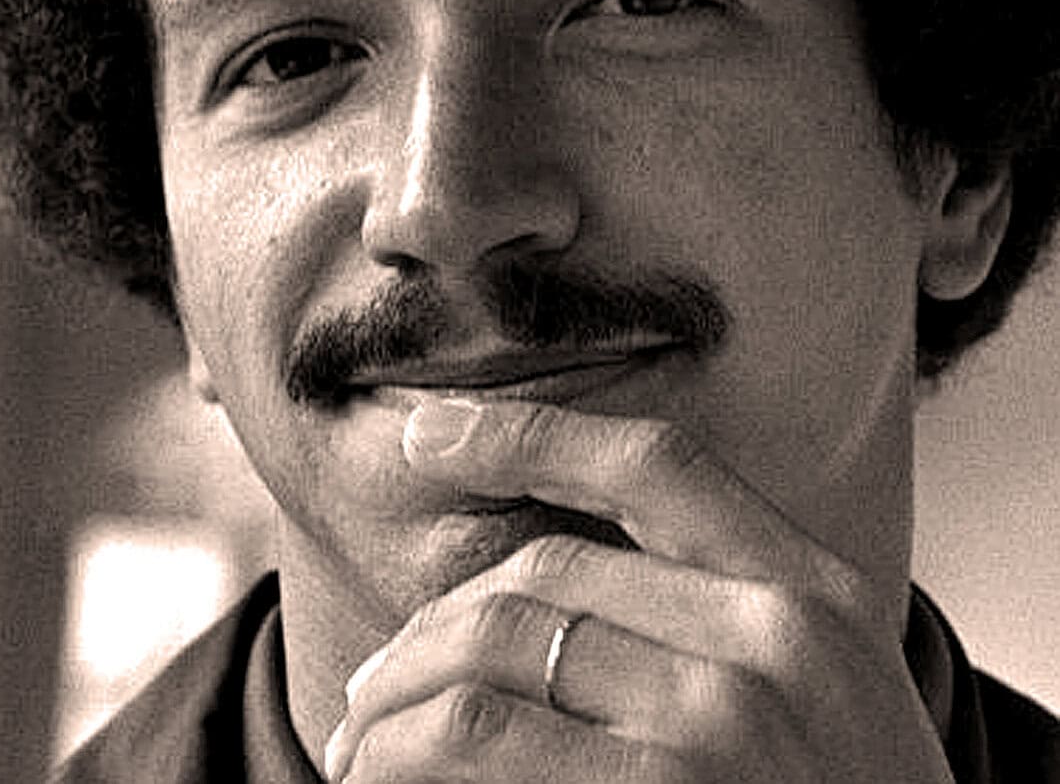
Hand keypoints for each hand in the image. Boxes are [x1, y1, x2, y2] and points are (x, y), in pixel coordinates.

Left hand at [323, 400, 952, 782]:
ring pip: (491, 653)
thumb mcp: (822, 690)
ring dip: (396, 701)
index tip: (425, 433)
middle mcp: (772, 639)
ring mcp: (721, 727)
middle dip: (427, 625)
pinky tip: (388, 778)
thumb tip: (528, 590)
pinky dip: (409, 756)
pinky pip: (485, 741)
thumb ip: (717, 618)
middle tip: (369, 690)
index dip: (524, 433)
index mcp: (812, 589)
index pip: (650, 465)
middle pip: (542, 572)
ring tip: (360, 748)